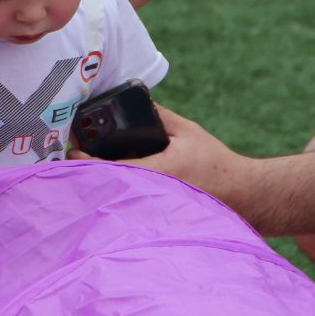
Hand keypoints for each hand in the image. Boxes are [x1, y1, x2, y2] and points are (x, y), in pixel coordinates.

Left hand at [70, 103, 235, 192]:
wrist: (240, 192)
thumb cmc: (214, 162)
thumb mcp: (187, 131)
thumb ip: (160, 115)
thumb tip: (138, 102)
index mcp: (159, 170)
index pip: (114, 168)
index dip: (89, 162)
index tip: (74, 152)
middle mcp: (154, 192)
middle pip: (110, 186)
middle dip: (90, 173)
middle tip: (74, 159)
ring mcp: (156, 206)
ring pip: (118, 197)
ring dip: (101, 185)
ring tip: (86, 171)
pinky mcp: (159, 213)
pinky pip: (132, 204)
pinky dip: (119, 193)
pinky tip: (110, 184)